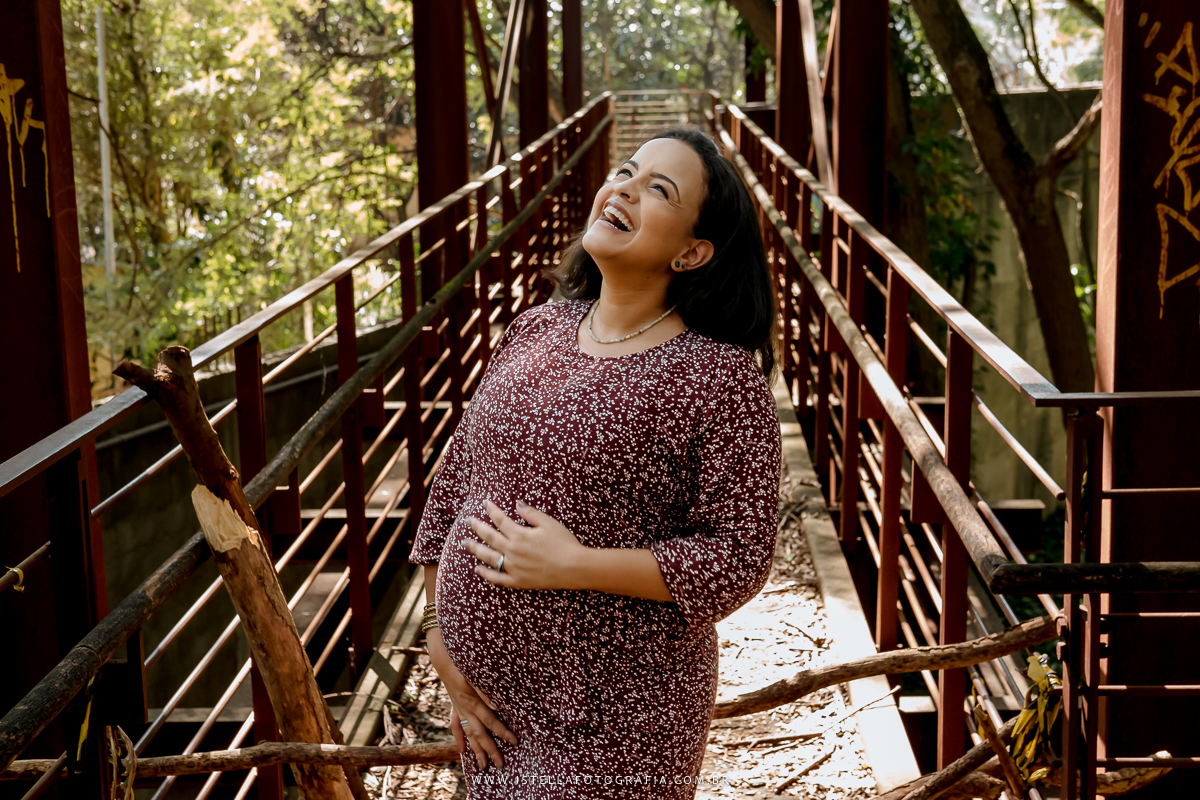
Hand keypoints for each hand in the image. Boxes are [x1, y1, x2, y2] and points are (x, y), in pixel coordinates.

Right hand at [425, 627, 516, 768]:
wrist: (444, 657)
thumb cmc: (463, 663)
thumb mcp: (476, 674)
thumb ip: (486, 691)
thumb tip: (497, 706)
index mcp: (473, 702)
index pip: (491, 722)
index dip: (503, 732)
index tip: (515, 742)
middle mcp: (465, 709)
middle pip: (480, 734)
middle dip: (490, 750)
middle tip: (500, 765)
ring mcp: (459, 709)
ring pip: (468, 734)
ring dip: (475, 750)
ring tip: (482, 766)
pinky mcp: (455, 706)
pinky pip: (456, 726)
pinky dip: (459, 738)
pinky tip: (462, 750)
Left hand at [462, 500, 586, 589]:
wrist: (574, 568)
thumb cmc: (564, 543)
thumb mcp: (549, 523)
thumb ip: (530, 513)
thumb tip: (516, 504)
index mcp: (520, 535)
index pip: (500, 520)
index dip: (491, 510)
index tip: (484, 503)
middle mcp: (513, 551)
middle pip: (490, 537)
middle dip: (477, 527)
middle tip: (468, 521)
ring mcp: (514, 567)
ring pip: (489, 557)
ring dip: (475, 549)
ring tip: (464, 543)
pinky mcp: (518, 581)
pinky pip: (497, 578)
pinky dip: (486, 574)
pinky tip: (478, 569)